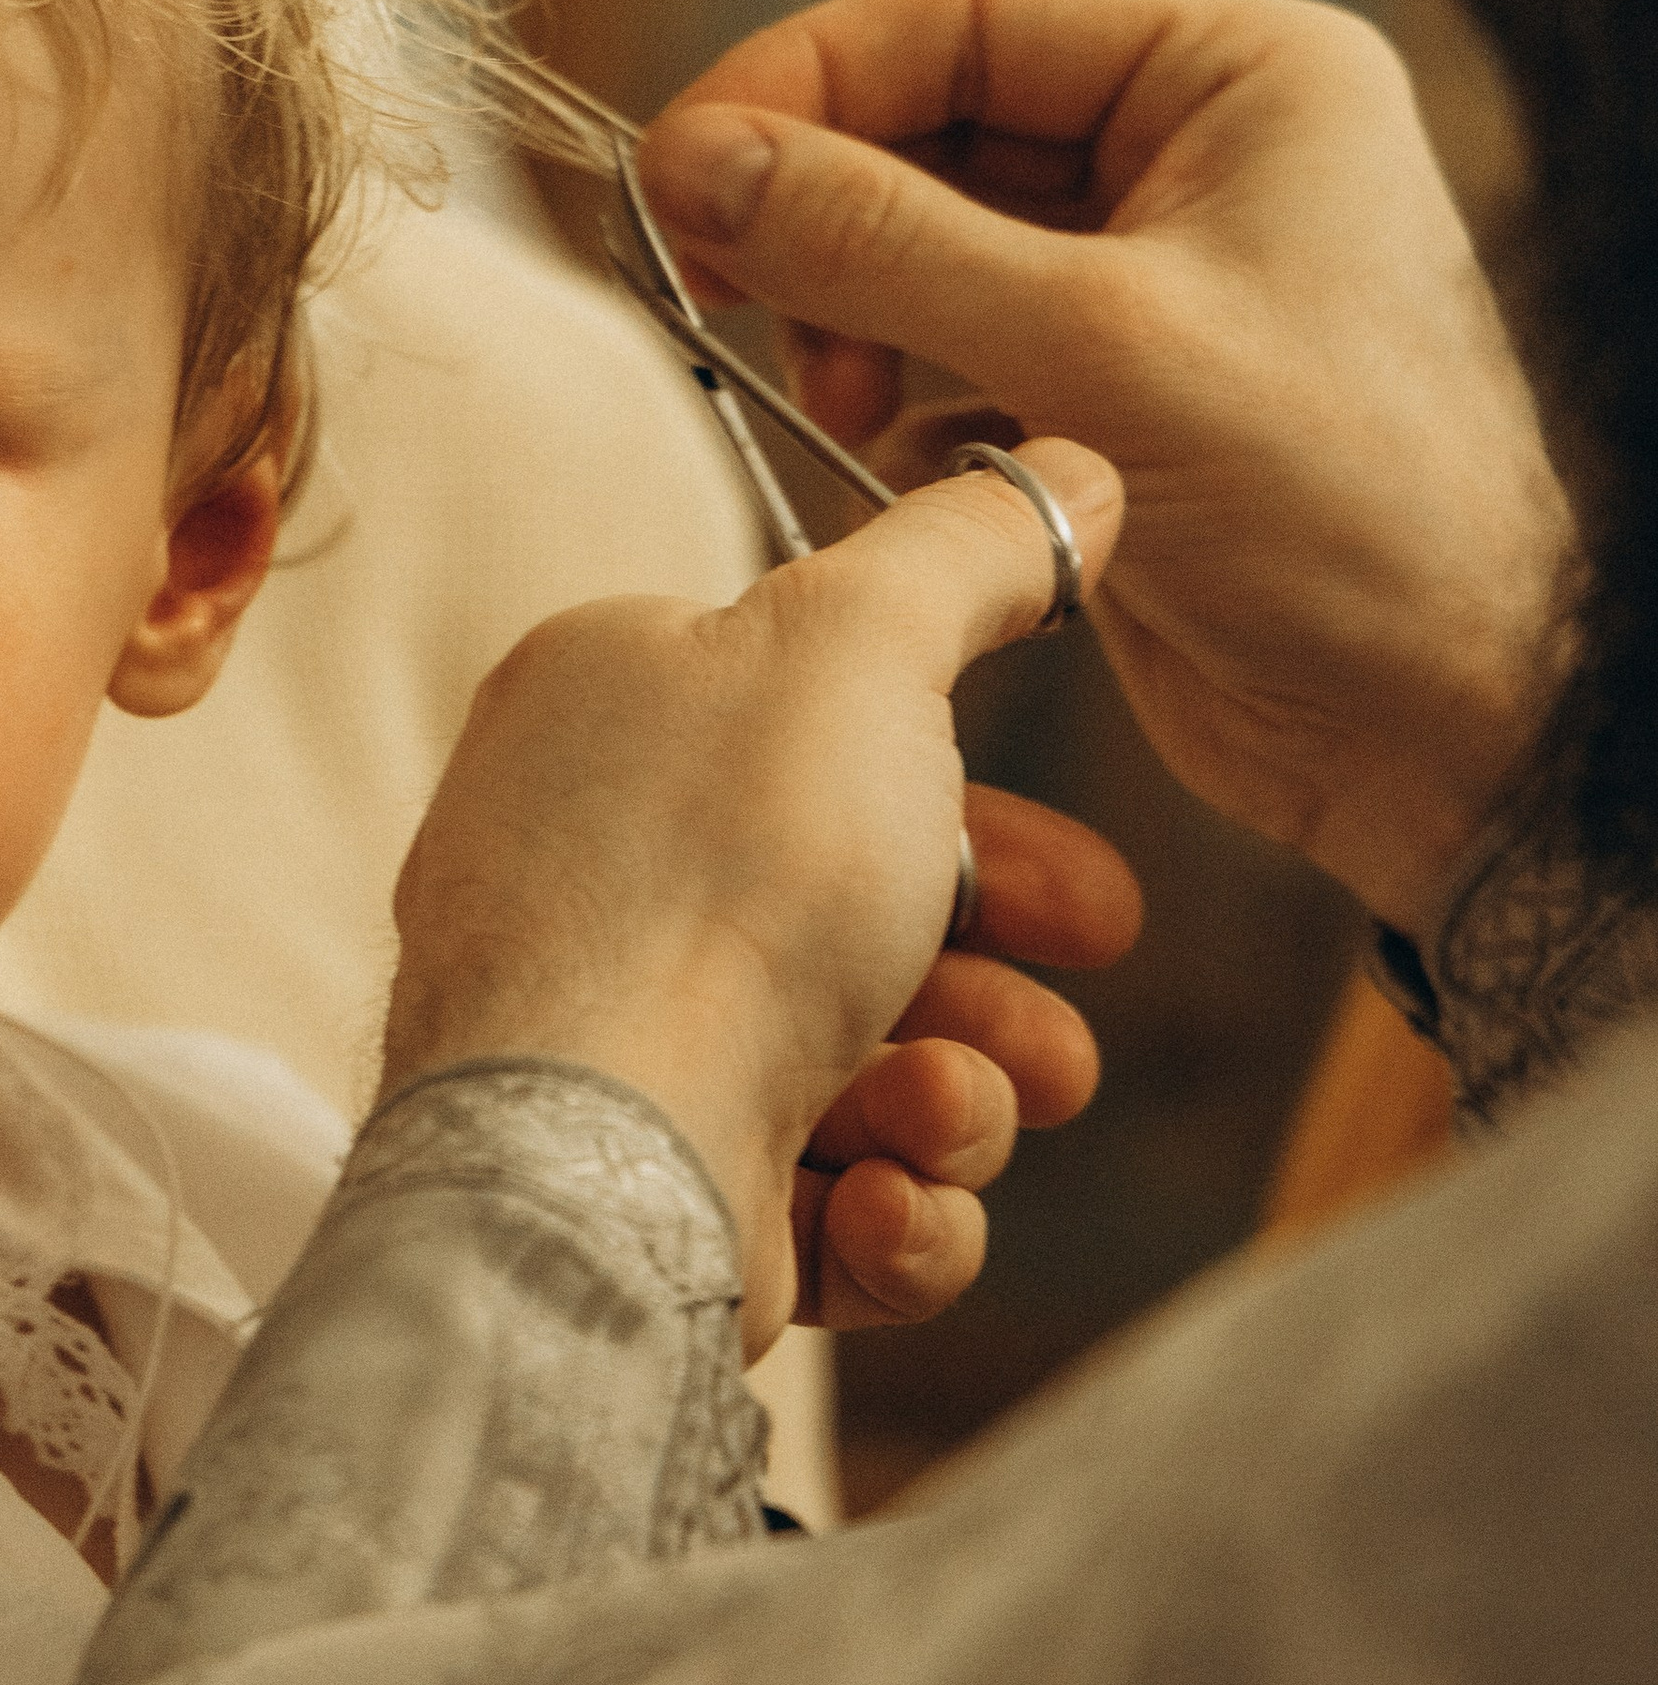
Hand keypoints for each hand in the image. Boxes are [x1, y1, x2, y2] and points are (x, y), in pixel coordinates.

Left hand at [382, 440, 1124, 1351]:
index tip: (1090, 882)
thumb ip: (969, 550)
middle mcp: (593, 876)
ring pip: (867, 1075)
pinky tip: (890, 1203)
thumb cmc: (714, 883)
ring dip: (956, 1106)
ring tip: (951, 1115)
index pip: (824, 749)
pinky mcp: (654, 1195)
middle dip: (998, 995)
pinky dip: (889, 1215)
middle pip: (868, 928)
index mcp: (608, 718)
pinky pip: (828, 1208)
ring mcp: (620, 1049)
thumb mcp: (859, 642)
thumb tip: (1067, 469)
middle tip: (1065, 1041)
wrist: (598, 1155)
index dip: (983, 818)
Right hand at [644, 0, 1572, 941]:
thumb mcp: (1092, 351)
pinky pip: (950, 351)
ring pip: (926, 245)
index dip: (806, 78)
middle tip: (716, 289)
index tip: (680, 170)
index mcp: (1240, 74)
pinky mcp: (1112, 393)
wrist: (1447, 733)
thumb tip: (693, 156)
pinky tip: (912, 469)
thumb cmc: (1342, 515)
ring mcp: (1153, 275)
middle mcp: (1199, 151)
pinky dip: (901, 402)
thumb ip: (880, 241)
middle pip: (933, 124)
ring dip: (852, 318)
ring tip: (838, 403)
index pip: (968, 14)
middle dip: (823, 214)